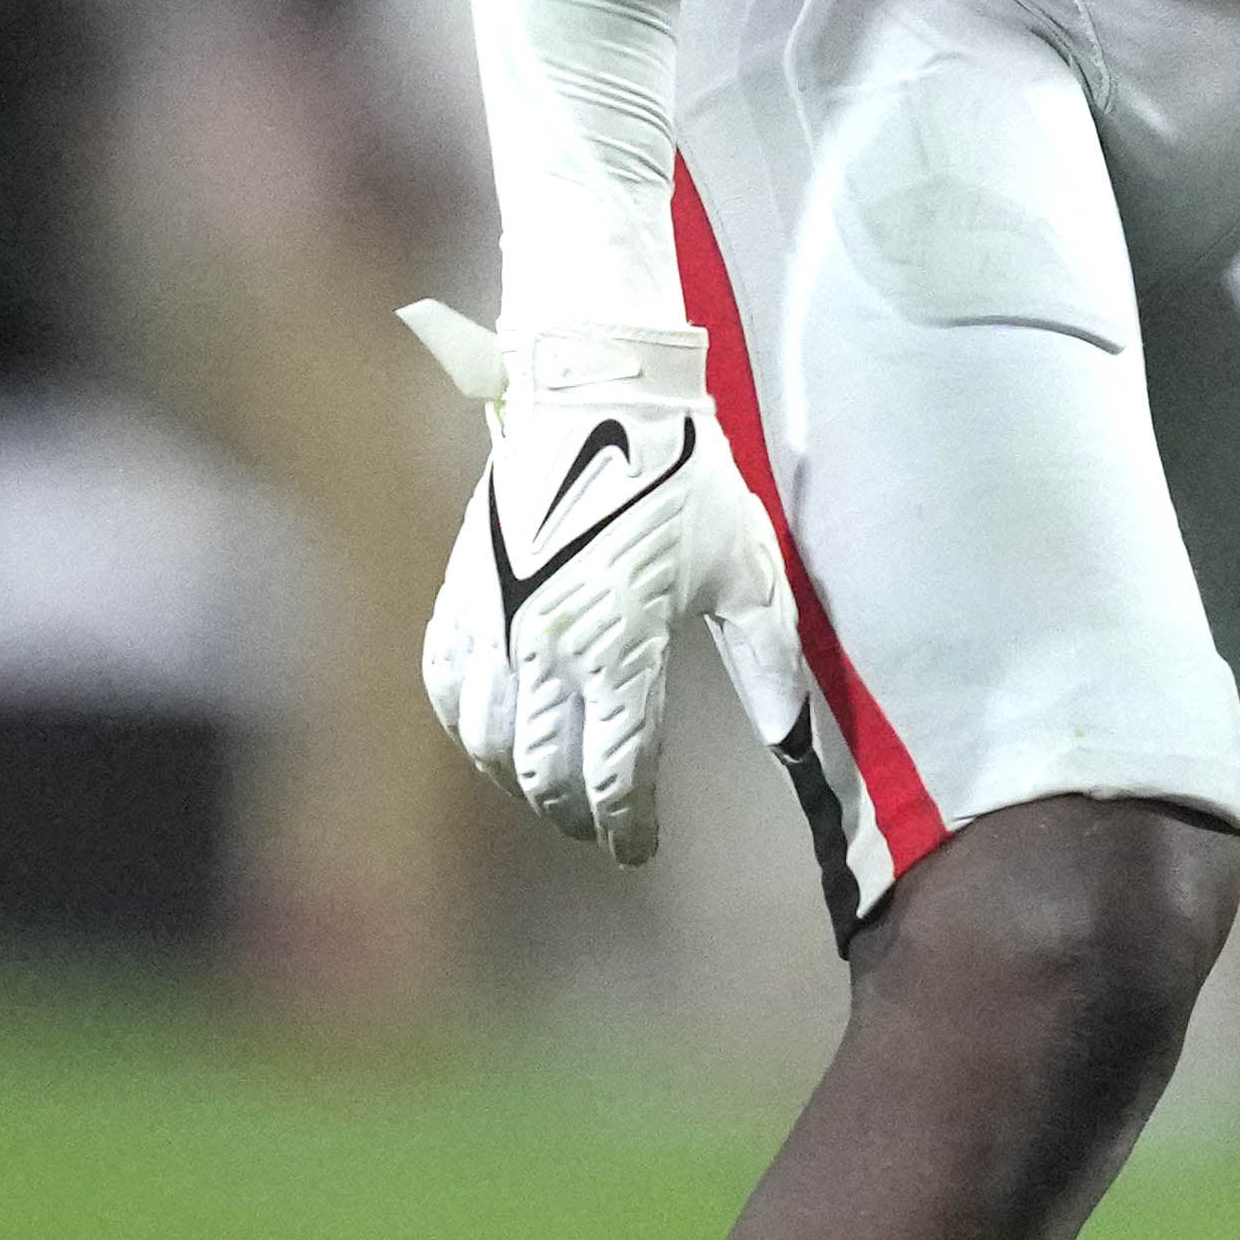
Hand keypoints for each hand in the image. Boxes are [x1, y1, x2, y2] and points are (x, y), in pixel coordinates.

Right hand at [402, 300, 812, 867]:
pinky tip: (490, 735)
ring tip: (549, 789)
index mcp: (621, 656)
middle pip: (546, 775)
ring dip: (519, 780)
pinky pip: (446, 686)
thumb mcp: (748, 572)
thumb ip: (768, 664)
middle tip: (599, 823)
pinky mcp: (461, 594)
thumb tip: (794, 742)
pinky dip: (466, 725)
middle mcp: (548, 654)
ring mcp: (495, 626)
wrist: (598, 393)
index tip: (640, 846)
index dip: (627, 825)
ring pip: (489, 742)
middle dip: (574, 813)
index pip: (615, 778)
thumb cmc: (683, 478)